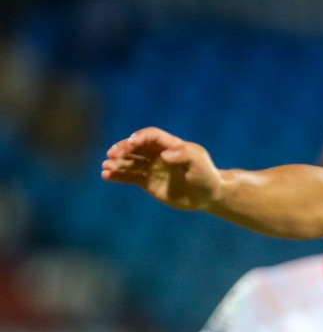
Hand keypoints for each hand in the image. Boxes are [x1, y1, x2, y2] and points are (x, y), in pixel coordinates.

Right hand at [101, 128, 220, 210]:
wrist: (208, 196)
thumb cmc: (207, 176)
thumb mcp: (200, 164)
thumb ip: (184, 156)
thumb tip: (164, 155)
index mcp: (172, 145)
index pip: (152, 136)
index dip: (141, 137)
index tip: (132, 142)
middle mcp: (159, 154)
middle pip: (137, 146)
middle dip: (124, 148)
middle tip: (112, 154)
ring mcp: (153, 168)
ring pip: (130, 161)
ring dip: (117, 162)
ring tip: (106, 165)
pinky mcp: (148, 181)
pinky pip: (130, 176)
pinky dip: (117, 175)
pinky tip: (106, 175)